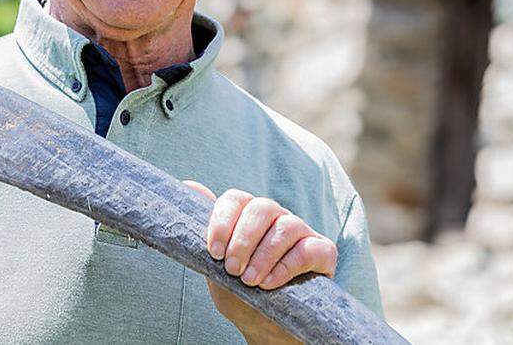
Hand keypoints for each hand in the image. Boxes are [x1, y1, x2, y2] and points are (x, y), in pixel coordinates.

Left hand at [183, 181, 336, 344]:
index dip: (222, 222)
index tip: (214, 253)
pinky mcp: (324, 252)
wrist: (267, 328)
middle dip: (242, 240)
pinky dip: (287, 266)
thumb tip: (189, 184)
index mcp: (247, 217)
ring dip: (264, 255)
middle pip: (261, 207)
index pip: (235, 199)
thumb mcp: (215, 267)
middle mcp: (276, 217)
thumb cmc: (240, 294)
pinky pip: (309, 249)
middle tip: (232, 270)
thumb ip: (202, 230)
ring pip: (285, 227)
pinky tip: (271, 283)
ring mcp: (301, 232)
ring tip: (250, 281)